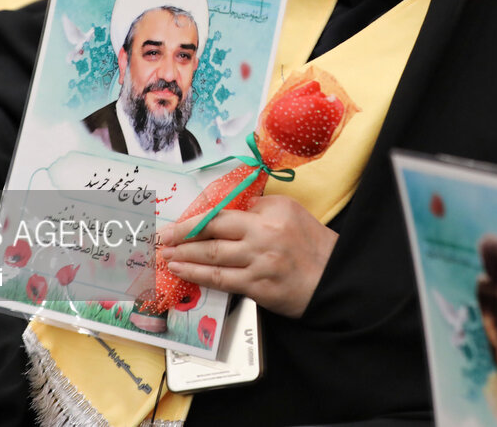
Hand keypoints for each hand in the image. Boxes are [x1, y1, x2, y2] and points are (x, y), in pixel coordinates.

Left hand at [160, 195, 336, 318]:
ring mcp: (260, 262)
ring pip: (212, 257)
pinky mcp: (258, 287)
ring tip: (167, 255)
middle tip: (163, 237)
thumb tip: (223, 213)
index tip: (179, 221)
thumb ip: (257, 210)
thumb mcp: (289, 214)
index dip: (197, 218)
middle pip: (214, 231)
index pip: (225, 211)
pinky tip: (183, 272)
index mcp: (272, 211)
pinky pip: (221, 280)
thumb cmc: (311, 246)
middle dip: (183, 234)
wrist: (333, 280)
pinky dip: (198, 276)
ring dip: (184, 256)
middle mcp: (264, 234)